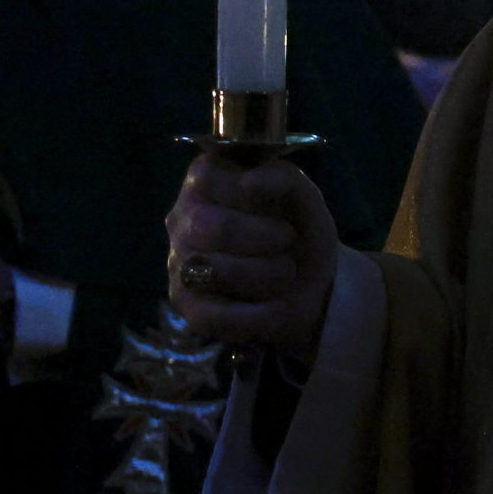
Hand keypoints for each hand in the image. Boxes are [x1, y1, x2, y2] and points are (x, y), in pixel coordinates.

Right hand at [164, 155, 337, 357]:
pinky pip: (219, 315)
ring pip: (214, 270)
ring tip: (285, 271)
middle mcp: (182, 222)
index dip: (247, 193)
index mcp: (203, 183)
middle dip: (259, 236)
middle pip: (208, 225)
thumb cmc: (296, 227)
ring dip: (264, 273)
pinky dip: (260, 312)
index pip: (206, 177)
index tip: (278, 206)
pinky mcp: (191, 310)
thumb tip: (249, 181)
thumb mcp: (301, 196)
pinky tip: (277, 303)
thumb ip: (281, 178)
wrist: (311, 283)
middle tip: (287, 239)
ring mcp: (181, 267)